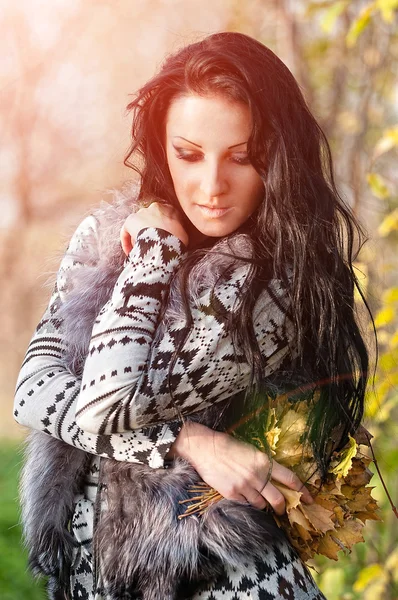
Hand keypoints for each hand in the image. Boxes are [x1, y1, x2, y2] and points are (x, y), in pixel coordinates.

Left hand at [120, 201, 188, 254]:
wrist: (163, 243)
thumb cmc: (176, 241)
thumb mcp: (184, 235)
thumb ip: (179, 231)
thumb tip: (178, 235)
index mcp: (168, 209)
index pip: (165, 216)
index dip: (163, 228)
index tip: (164, 237)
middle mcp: (154, 207)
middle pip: (150, 220)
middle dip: (150, 231)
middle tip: (152, 244)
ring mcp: (141, 213)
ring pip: (138, 226)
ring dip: (138, 237)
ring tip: (141, 250)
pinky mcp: (129, 221)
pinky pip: (126, 232)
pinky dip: (126, 242)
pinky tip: (129, 252)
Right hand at [168, 421, 312, 515]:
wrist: (205, 448)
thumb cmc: (228, 446)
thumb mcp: (251, 451)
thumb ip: (264, 465)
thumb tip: (275, 478)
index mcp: (265, 461)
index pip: (290, 479)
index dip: (302, 491)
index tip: (309, 499)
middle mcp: (257, 476)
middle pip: (279, 499)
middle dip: (283, 507)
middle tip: (283, 509)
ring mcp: (244, 486)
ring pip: (262, 505)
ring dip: (264, 504)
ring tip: (259, 499)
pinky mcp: (232, 494)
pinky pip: (246, 504)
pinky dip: (247, 503)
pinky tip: (243, 495)